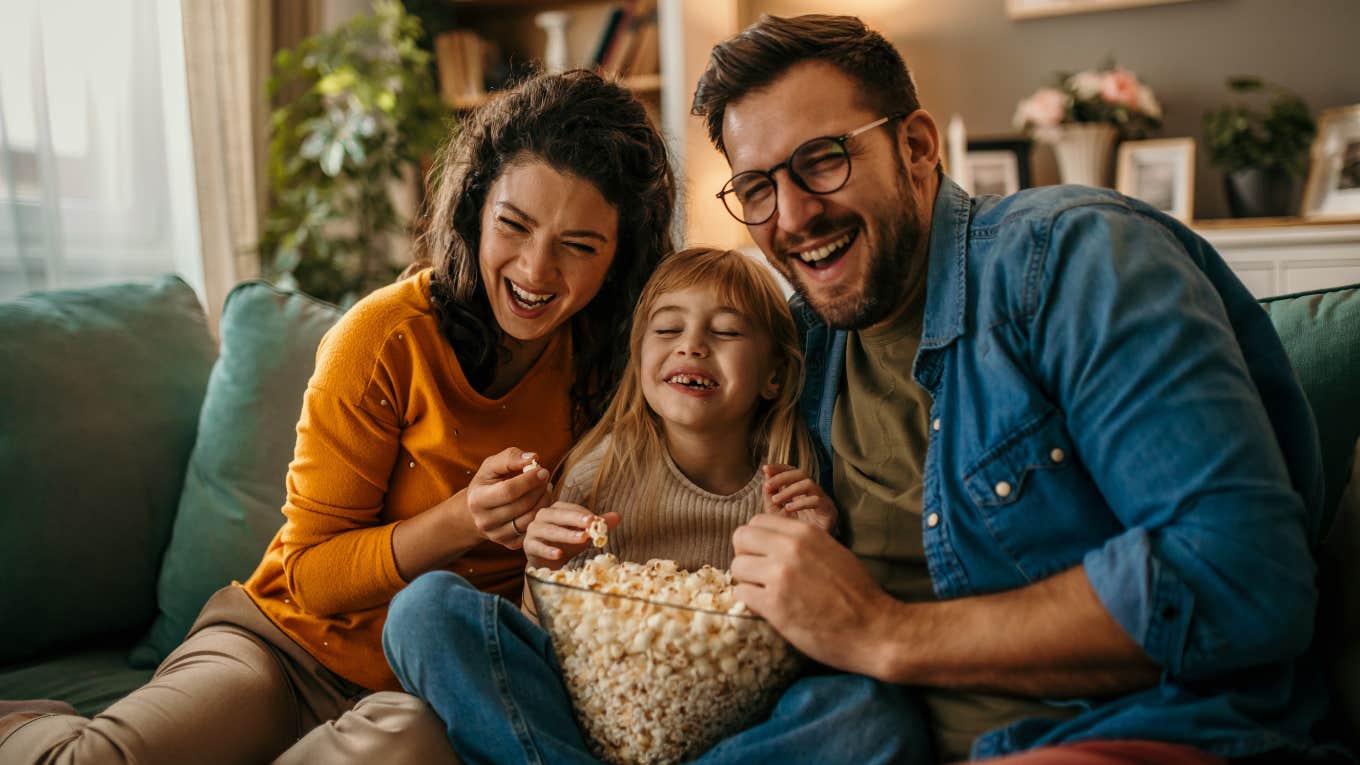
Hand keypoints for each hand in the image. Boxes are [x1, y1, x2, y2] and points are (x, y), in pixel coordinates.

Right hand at [465, 448, 552, 550]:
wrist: (479, 511)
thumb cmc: (488, 483)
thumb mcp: (492, 465)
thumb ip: (510, 458)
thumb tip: (533, 458)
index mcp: (477, 500)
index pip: (509, 491)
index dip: (529, 479)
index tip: (542, 470)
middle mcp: (485, 521)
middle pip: (522, 505)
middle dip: (539, 489)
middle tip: (546, 477)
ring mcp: (497, 536)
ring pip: (530, 518)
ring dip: (544, 501)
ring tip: (546, 488)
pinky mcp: (510, 544)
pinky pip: (533, 530)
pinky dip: (542, 515)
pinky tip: (542, 502)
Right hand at [522, 503, 619, 569]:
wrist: (547, 563)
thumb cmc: (566, 544)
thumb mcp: (583, 534)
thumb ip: (597, 525)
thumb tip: (617, 516)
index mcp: (556, 510)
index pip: (569, 508)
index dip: (582, 513)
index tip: (595, 519)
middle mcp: (542, 517)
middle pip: (557, 515)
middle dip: (574, 518)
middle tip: (590, 523)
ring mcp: (533, 531)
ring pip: (549, 530)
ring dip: (565, 534)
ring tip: (582, 539)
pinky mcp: (529, 546)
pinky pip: (537, 547)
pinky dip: (548, 550)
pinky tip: (559, 555)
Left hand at [730, 514, 897, 675]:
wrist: (874, 629)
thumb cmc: (858, 595)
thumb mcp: (833, 553)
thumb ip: (803, 545)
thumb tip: (775, 545)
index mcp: (806, 533)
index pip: (757, 521)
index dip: (756, 539)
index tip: (763, 555)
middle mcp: (790, 548)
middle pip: (741, 537)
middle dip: (745, 556)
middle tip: (757, 574)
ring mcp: (780, 575)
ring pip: (737, 566)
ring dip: (746, 581)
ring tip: (764, 593)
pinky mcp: (774, 605)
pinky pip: (741, 594)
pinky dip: (749, 602)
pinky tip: (767, 609)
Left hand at [761, 464, 836, 532]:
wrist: (810, 553)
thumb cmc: (794, 534)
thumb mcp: (776, 513)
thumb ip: (770, 496)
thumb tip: (766, 477)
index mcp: (801, 491)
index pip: (792, 472)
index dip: (780, 468)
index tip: (765, 468)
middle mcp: (813, 493)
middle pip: (801, 473)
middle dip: (782, 477)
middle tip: (768, 485)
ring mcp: (823, 501)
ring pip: (809, 484)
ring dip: (789, 490)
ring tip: (776, 500)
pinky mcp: (829, 511)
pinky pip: (817, 500)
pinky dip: (801, 502)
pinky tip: (788, 508)